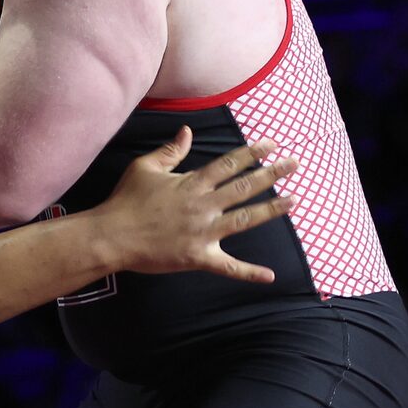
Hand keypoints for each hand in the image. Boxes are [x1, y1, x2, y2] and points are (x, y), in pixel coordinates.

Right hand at [97, 129, 297, 282]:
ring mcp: (203, 232)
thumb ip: (170, 151)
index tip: (271, 144)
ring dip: (271, 209)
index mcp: (192, 183)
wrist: (112, 236)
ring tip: (294, 201)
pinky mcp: (198, 257)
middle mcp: (203, 205)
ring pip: (245, 219)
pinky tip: (270, 276)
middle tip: (294, 164)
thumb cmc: (125, 200)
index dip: (252, 152)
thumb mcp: (145, 167)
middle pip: (244, 186)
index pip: (229, 164)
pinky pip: (228, 266)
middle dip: (272, 174)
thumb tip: (187, 131)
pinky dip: (249, 272)